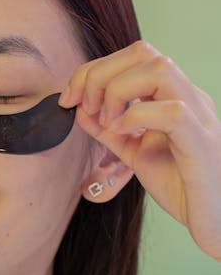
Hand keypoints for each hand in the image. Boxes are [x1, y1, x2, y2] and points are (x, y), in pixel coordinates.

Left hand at [59, 40, 220, 260]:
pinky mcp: (202, 145)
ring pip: (160, 70)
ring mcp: (199, 119)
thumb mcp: (137, 154)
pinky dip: (137, 116)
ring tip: (106, 121)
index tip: (69, 97)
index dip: (94, 69)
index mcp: (175, 97)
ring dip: (117, 90)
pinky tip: (122, 133)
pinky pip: (173, 112)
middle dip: (99, 73)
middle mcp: (190, 99)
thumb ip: (110, 131)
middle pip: (144, 53)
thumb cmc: (183, 188)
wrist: (217, 222)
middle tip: (81, 105)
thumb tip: (80, 109)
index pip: (135, 57)